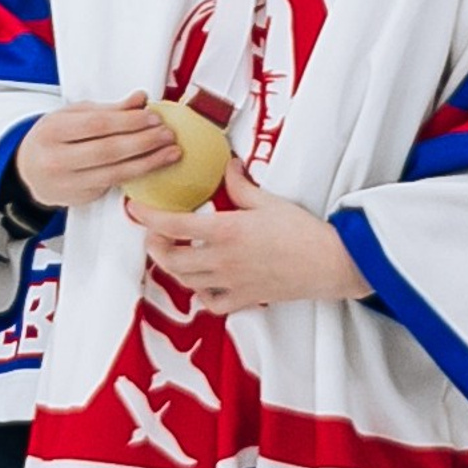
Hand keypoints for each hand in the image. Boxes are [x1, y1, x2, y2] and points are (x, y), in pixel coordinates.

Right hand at [16, 95, 182, 210]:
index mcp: (53, 130)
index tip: (153, 116)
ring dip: (148, 162)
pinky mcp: (79, 198)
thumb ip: (109, 109)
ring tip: (171, 152)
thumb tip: (141, 99)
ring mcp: (67, 183)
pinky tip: (154, 165)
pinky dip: (137, 174)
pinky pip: (114, 185)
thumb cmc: (54, 137)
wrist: (28, 170)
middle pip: (108, 150)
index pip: (97, 125)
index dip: (128, 121)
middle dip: (143, 141)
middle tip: (167, 134)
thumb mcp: (73, 115)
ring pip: (115, 172)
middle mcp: (56, 159)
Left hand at [129, 162, 371, 314]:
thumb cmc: (302, 231)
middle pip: (171, 260)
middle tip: (154, 233)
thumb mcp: (268, 201)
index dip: (148, 218)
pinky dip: (202, 294)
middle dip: (156, 246)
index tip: (136, 210)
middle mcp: (222, 260)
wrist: (331, 263)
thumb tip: (229, 164)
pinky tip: (204, 282)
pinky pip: (212, 303)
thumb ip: (241, 185)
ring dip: (174, 267)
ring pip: (187, 282)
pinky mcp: (245, 299)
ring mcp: (232, 283)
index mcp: (225, 232)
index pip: (173, 226)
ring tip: (175, 253)